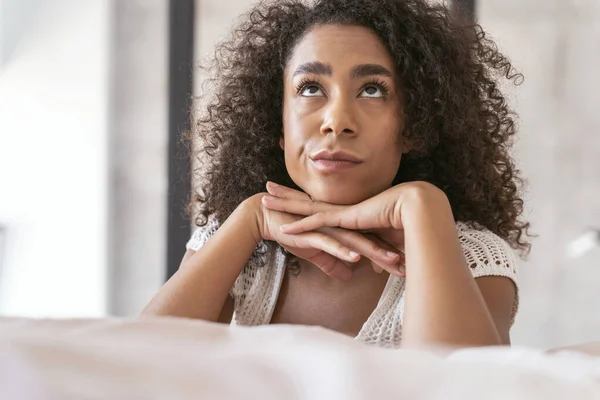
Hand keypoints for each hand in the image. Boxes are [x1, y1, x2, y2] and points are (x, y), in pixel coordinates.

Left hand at [261, 182, 446, 273]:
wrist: (418, 212)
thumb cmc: (406, 227)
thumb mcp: (385, 246)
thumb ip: (376, 256)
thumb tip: (374, 267)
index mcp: (349, 213)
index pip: (322, 207)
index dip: (306, 201)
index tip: (292, 197)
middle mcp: (342, 210)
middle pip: (308, 201)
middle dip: (287, 195)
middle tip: (268, 189)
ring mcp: (342, 212)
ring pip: (306, 207)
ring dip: (284, 204)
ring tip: (264, 199)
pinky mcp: (345, 219)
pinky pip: (317, 223)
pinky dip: (300, 227)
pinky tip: (283, 229)